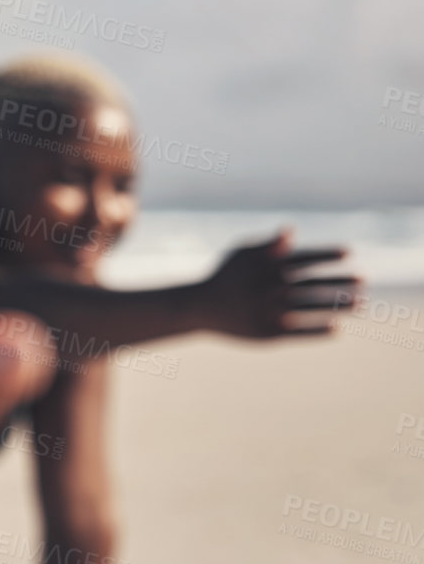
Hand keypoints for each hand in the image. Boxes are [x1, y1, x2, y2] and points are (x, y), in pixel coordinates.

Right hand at [195, 229, 359, 338]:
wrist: (200, 308)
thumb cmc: (226, 276)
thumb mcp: (241, 253)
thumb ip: (268, 245)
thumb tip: (291, 231)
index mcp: (267, 267)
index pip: (304, 258)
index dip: (327, 255)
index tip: (348, 253)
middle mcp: (271, 288)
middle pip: (313, 284)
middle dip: (340, 281)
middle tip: (364, 280)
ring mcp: (270, 310)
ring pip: (312, 308)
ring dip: (339, 306)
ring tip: (361, 305)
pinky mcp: (268, 332)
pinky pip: (300, 332)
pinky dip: (319, 330)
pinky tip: (337, 328)